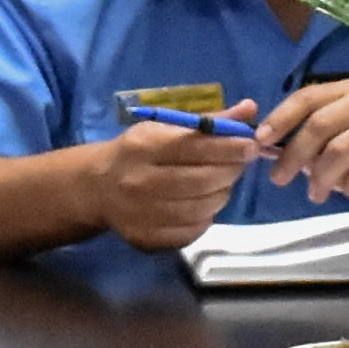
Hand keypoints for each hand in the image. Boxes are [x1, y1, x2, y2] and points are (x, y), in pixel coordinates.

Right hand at [84, 117, 259, 250]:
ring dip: (221, 194)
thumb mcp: (164, 128)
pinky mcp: (146, 238)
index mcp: (143, 146)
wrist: (97, 187)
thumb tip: (250, 109)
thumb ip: (209, 121)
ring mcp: (141, 214)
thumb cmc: (138, 152)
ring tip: (221, 183)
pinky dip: (206, 217)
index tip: (251, 145)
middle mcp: (139, 181)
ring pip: (201, 208)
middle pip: (202, 180)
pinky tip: (203, 204)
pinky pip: (191, 231)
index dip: (229, 147)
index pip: (195, 147)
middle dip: (231, 171)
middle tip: (240, 164)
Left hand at [254, 77, 348, 205]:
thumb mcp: (330, 134)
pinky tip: (348, 190)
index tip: (260, 140)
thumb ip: (302, 134)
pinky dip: (347, 187)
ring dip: (320, 177)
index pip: (306, 98)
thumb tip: (264, 145)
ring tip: (315, 193)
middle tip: (278, 178)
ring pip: (338, 151)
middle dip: (294, 154)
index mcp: (344, 91)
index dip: (280, 118)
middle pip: (320, 124)